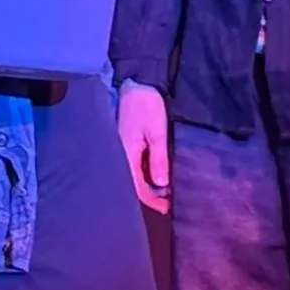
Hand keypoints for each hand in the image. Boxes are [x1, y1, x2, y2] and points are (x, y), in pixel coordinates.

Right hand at [117, 80, 170, 212]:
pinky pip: (135, 163)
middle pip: (133, 184)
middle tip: (168, 201)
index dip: (151, 200)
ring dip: (149, 184)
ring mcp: (122, 147)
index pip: (136, 187)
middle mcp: (121, 154)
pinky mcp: (127, 141)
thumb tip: (161, 184)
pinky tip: (156, 172)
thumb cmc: (147, 105)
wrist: (137, 81)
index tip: (167, 208)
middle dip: (150, 195)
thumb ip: (158, 159)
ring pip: (133, 174)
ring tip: (166, 190)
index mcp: (126, 154)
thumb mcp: (157, 133)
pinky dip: (146, 172)